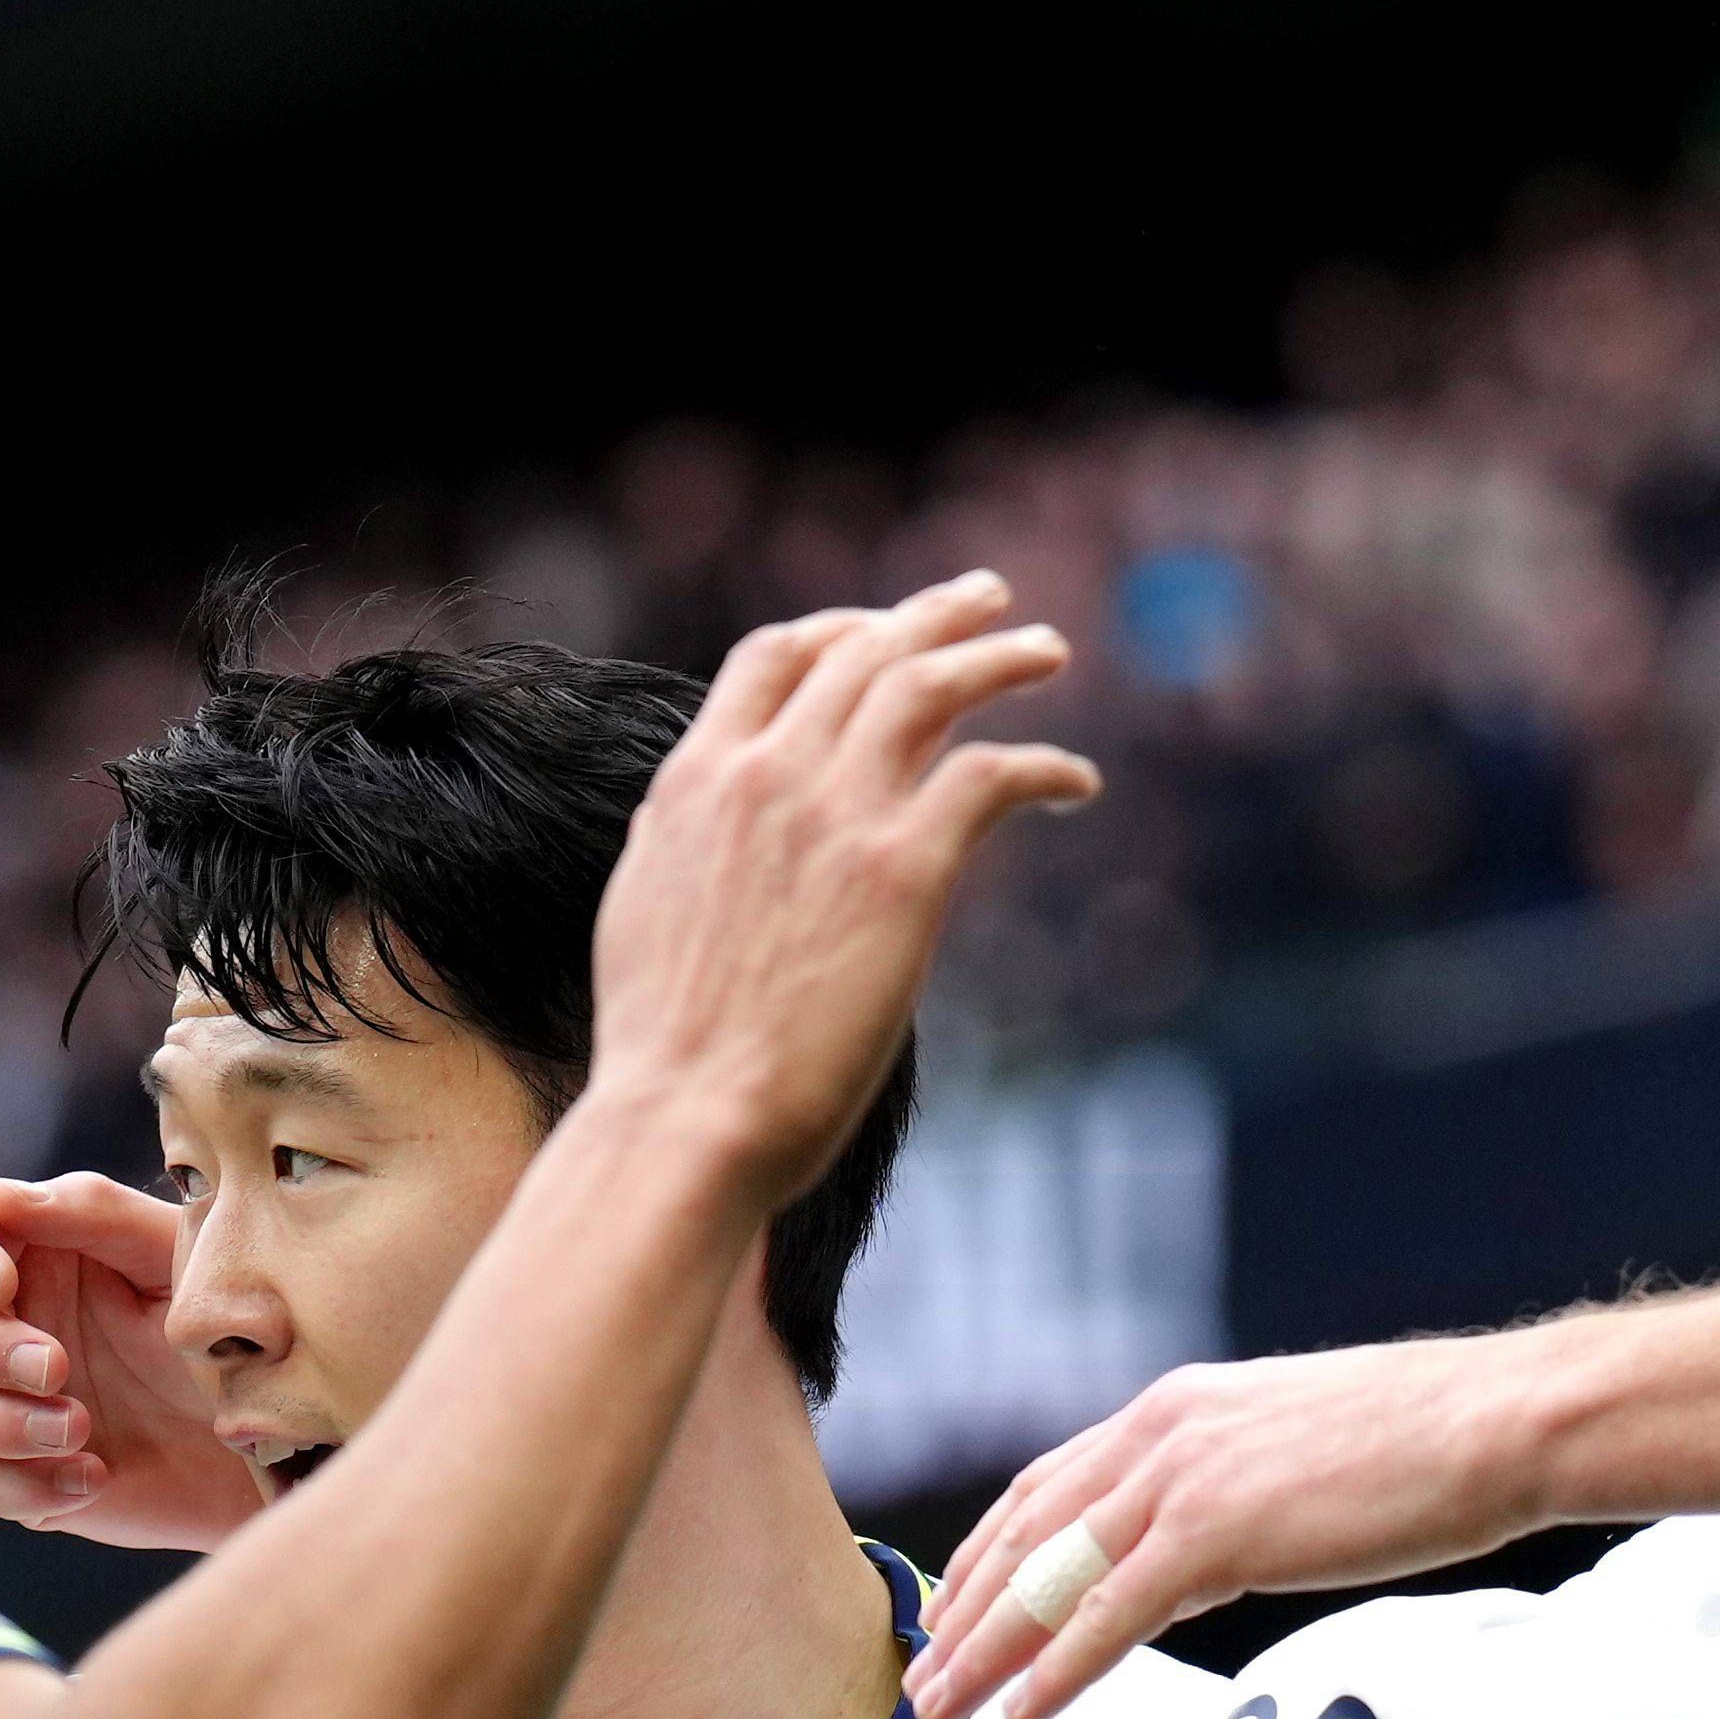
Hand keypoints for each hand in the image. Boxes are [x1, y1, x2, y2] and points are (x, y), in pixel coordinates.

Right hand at [0, 1175, 252, 1548]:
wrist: (290, 1431)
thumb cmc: (236, 1321)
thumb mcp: (178, 1252)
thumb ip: (96, 1213)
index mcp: (37, 1253)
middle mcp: (14, 1324)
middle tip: (55, 1365)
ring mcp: (18, 1403)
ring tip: (77, 1427)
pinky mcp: (38, 1475)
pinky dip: (32, 1484)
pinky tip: (94, 1476)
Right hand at [589, 573, 1100, 1217]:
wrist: (686, 1116)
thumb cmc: (665, 1050)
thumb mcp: (643, 907)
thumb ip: (683, 841)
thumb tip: (698, 817)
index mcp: (697, 780)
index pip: (773, 658)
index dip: (837, 630)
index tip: (879, 631)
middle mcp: (768, 773)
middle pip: (865, 653)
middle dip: (935, 617)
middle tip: (989, 602)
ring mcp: (838, 813)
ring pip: (931, 686)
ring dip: (998, 658)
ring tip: (1046, 652)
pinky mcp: (905, 868)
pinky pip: (991, 777)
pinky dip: (1043, 766)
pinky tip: (1076, 783)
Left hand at [907, 1334, 1572, 1718]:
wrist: (1498, 1422)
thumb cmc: (1425, 1445)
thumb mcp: (1295, 1455)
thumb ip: (1228, 1496)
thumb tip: (1197, 1558)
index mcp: (1175, 1410)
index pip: (1048, 1487)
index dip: (987, 1556)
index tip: (950, 1611)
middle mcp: (1160, 1432)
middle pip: (1027, 1533)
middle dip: (963, 1611)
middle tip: (917, 1679)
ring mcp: (1185, 1479)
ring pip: (1049, 1575)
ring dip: (985, 1649)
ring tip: (941, 1710)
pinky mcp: (1219, 1531)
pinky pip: (1111, 1613)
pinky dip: (1056, 1666)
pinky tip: (1022, 1714)